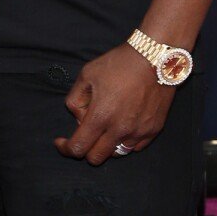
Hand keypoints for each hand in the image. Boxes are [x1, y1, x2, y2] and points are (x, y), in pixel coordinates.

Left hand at [54, 44, 174, 165]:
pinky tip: (123, 125)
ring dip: (107, 146)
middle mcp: (120, 129)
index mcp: (101, 116)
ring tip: (107, 126)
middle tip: (86, 133)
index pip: (78, 148)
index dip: (65, 148)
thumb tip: (79, 119)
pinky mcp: (153, 129)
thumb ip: (75, 100)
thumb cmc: (120, 63)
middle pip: (96, 158)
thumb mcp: (86, 75)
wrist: (156, 57)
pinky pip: (135, 146)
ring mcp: (139, 132)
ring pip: (116, 154)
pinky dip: (125, 141)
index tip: (61, 142)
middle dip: (85, 149)